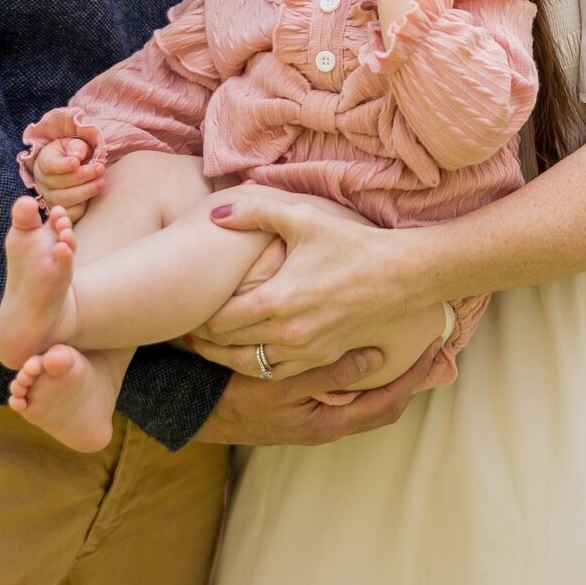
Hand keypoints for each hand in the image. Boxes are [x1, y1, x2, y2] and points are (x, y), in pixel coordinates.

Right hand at [23, 106, 105, 215]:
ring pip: (66, 199)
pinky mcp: (60, 211)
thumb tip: (77, 156)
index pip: (50, 165)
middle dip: (83, 176)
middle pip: (60, 183)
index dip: (63, 165)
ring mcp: (50, 198)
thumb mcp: (73, 144)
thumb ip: (76, 148)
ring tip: (102, 182)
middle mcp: (43, 182)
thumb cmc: (73, 153)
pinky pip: (71, 213)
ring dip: (86, 191)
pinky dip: (83, 206)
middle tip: (100, 169)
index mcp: (44, 163)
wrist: (71, 168)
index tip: (76, 162)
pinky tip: (94, 196)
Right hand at [191, 342, 437, 446]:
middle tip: (433, 348)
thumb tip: (377, 357)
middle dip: (411, 378)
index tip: (437, 351)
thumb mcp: (282, 384)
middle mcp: (328, 424)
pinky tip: (363, 349)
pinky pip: (345, 392)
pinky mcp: (303, 405)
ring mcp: (316, 417)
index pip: (388, 402)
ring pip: (366, 399)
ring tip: (408, 346)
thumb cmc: (235, 397)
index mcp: (329, 423)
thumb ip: (328, 372)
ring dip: (389, 376)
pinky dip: (362, 373)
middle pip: (384, 404)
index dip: (416, 378)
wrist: (193, 409)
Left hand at [195, 183, 416, 369]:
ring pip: (251, 367)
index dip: (199, 317)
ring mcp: (307, 351)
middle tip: (185, 332)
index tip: (186, 310)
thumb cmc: (351, 243)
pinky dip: (257, 366)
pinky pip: (278, 372)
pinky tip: (248, 354)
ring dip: (226, 359)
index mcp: (279, 301)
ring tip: (208, 348)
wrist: (400, 275)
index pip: (222, 320)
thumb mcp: (304, 218)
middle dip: (205, 340)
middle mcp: (289, 334)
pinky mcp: (323, 358)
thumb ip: (256, 212)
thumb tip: (216, 212)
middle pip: (230, 347)